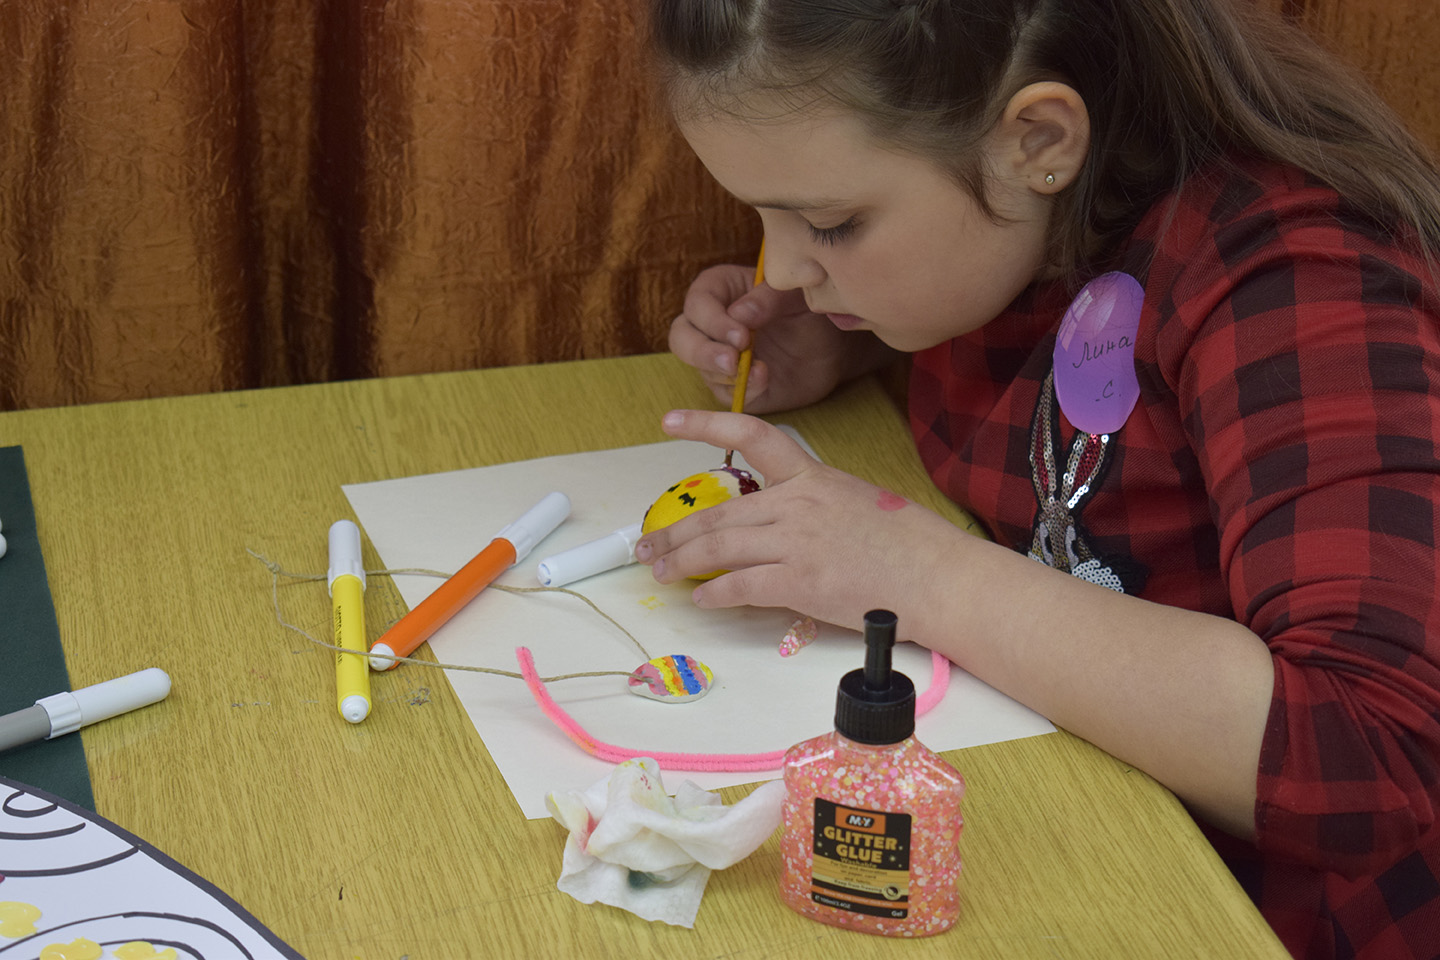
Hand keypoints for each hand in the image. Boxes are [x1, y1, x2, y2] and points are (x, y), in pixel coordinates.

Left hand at [634, 410, 970, 631]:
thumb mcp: (859, 504)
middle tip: (647, 543)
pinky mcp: (800, 582)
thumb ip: (814, 509)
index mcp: (813, 478)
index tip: (669, 421)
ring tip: (660, 571)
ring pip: (718, 548)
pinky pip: (740, 586)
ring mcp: (797, 543)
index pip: (753, 435)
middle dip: (675, 531)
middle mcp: (798, 504)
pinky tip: (703, 600)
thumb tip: (780, 528)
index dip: (705, 424)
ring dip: (681, 561)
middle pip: (719, 513)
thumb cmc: (910, 545)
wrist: (938, 576)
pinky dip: (715, 594)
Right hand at [668, 264, 894, 413]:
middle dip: (703, 352)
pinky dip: (743, 390)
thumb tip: (739, 313)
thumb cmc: (808, 311)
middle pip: (682, 338)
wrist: (831, 349)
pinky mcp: (731, 387)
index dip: (713, 321)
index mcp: (719, 291)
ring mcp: (717, 358)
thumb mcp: (795, 296)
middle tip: (732, 361)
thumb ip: (768, 298)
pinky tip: (765, 380)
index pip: (697, 304)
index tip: (742, 335)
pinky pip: (724, 394)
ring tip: (759, 371)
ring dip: (723, 374)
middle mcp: (710, 325)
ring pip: (699, 369)